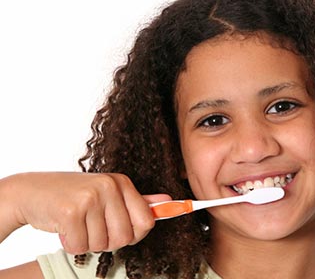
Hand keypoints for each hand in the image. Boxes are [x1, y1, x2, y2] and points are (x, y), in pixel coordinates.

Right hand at [0, 172, 170, 254]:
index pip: (146, 222)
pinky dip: (72, 244)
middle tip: (93, 228)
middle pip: (125, 237)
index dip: (133, 234)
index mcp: (121, 183)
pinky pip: (81, 246)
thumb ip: (138, 200)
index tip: (119, 231)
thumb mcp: (107, 194)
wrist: (31, 191)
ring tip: (78, 225)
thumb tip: (169, 202)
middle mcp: (108, 187)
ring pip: (102, 244)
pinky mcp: (70, 211)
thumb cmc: (73, 196)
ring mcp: (90, 197)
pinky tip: (65, 228)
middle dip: (108, 241)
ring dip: (87, 243)